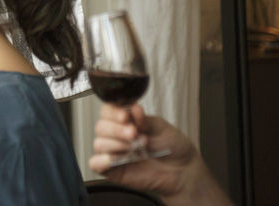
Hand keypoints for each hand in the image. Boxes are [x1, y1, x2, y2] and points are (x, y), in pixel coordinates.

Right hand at [90, 103, 227, 204]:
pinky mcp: (113, 170)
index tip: (125, 116)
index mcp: (125, 121)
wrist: (183, 170)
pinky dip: (103, 160)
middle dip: (117, 130)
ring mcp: (114, 152)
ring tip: (136, 148)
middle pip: (100, 127)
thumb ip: (143, 118)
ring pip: (99, 144)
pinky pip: (95, 163)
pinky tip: (118, 158)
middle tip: (134, 134)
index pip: (106, 111)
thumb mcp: (160, 126)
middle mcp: (116, 135)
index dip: (112, 112)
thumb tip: (132, 106)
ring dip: (117, 144)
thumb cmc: (172, 147)